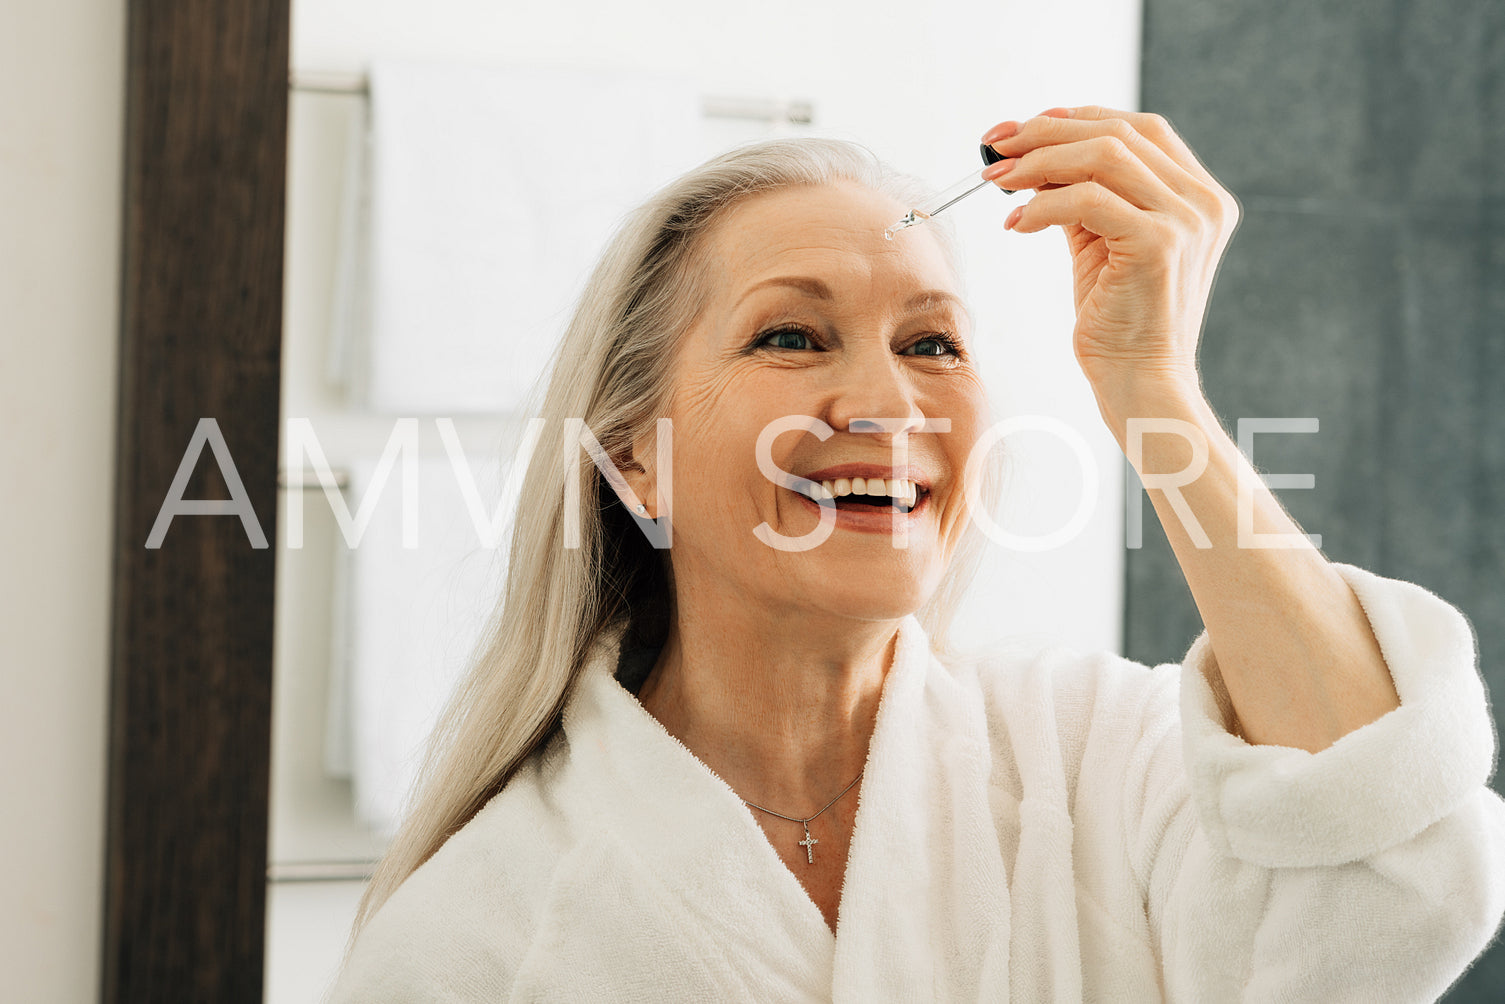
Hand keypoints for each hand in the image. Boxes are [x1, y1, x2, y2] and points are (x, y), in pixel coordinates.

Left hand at [982, 106, 1239, 423]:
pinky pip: (1087, 201)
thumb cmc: (1118, 321)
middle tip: (994, 148)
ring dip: (1038, 162)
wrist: (1140, 382)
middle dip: (1045, 133)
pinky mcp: (1158, 244)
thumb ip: (1084, 198)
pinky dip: (1042, 205)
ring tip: (996, 181)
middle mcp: (1201, 201)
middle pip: (1117, 133)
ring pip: (1102, 156)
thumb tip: (1034, 158)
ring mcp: (1186, 221)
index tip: (1020, 130)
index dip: (1075, 118)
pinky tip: (1015, 224)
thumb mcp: (1102, 245)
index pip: (1139, 128)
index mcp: (1198, 195)